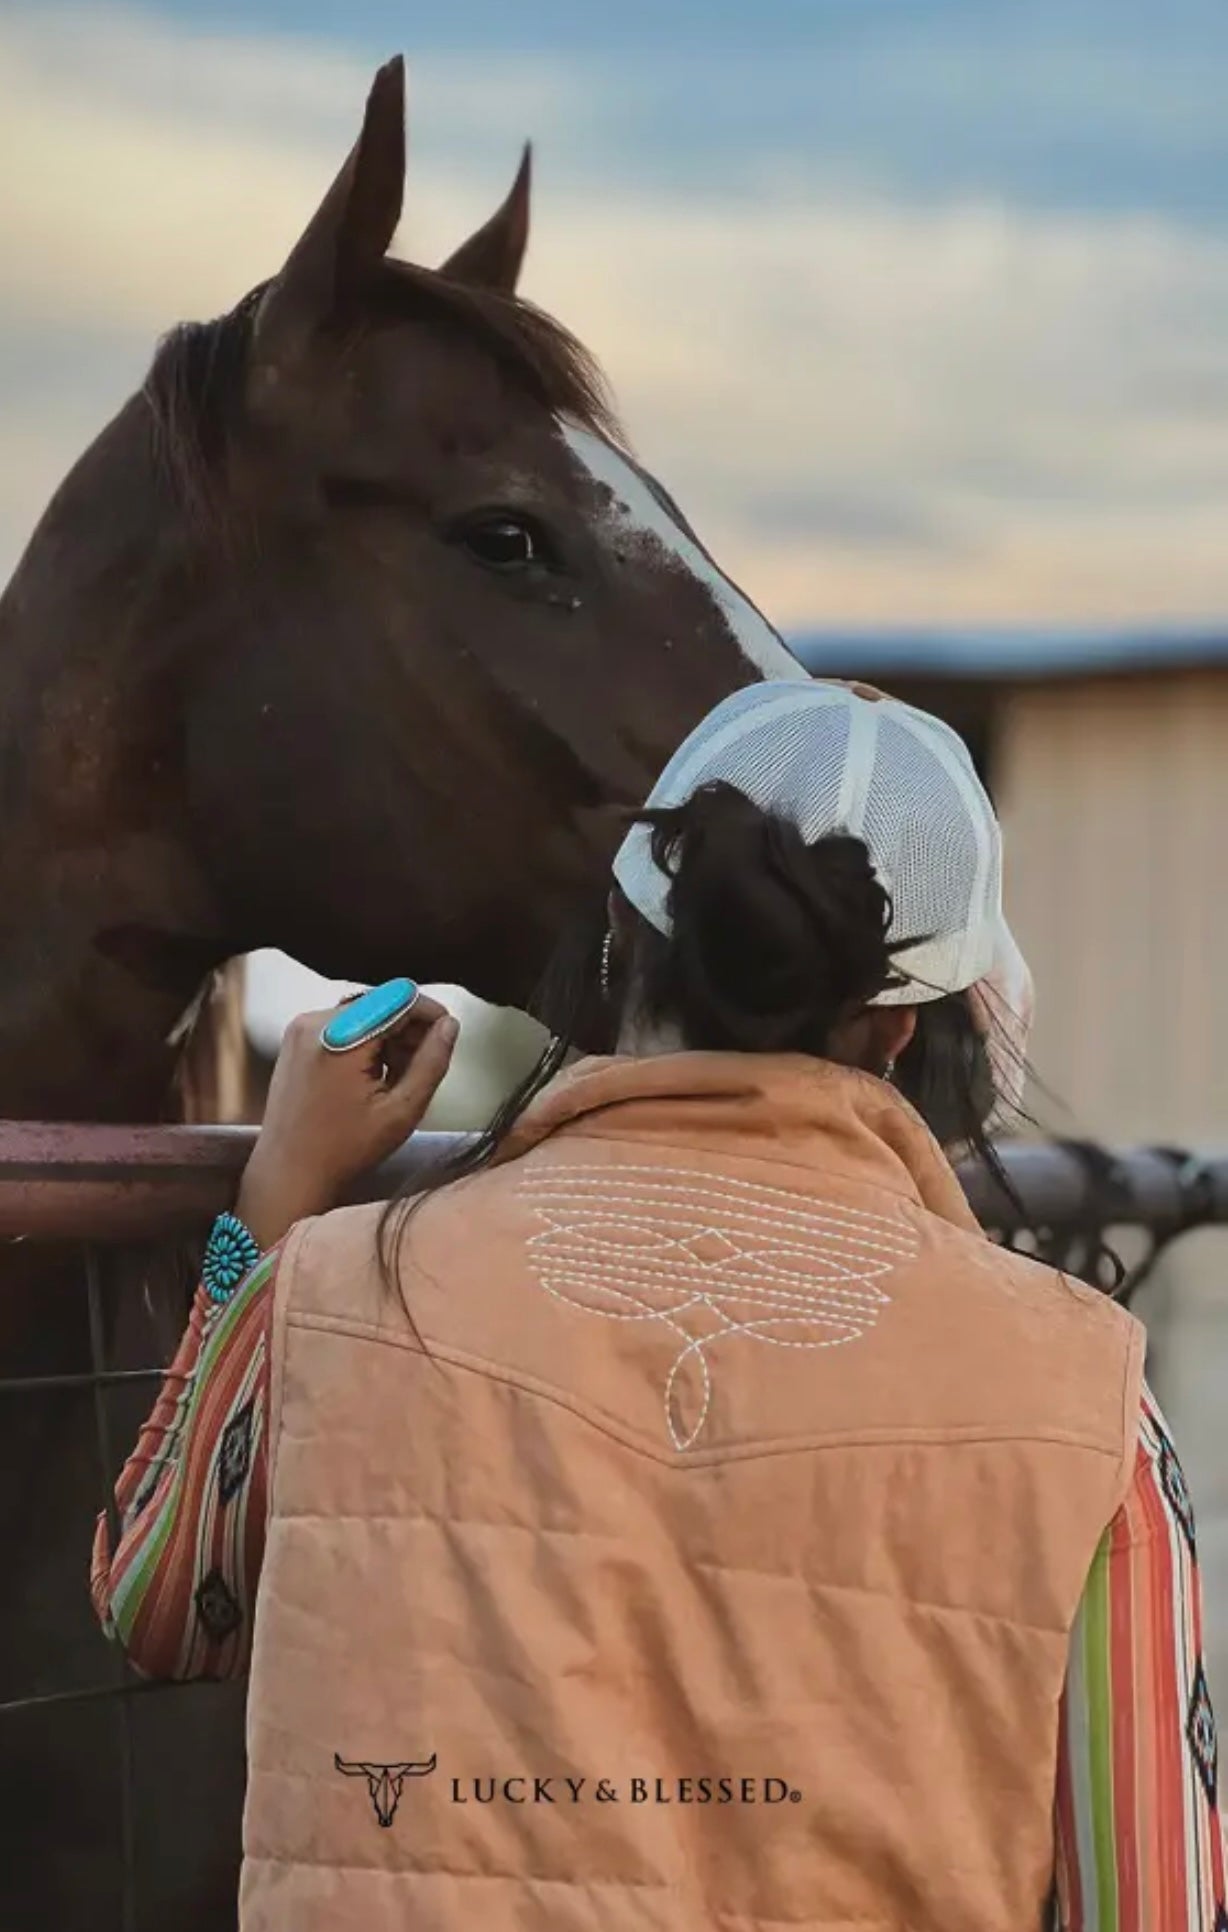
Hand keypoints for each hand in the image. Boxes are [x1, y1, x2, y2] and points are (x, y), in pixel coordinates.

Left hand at [236, 992, 458, 1248]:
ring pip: (364, 1010)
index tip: (447, 1034)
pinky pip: (343, 1022)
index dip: (431, 1012)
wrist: (288, 1172)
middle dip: (409, 1028)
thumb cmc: (345, 1150)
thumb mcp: (402, 1111)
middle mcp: (315, 1022)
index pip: (400, 998)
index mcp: (341, 1038)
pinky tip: (371, 1075)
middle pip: (381, 1001)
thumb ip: (431, 1063)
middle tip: (421, 1066)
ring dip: (388, 1034)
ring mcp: (301, 1028)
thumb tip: (449, 1025)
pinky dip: (364, 1040)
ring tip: (395, 1077)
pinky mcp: (296, 1038)